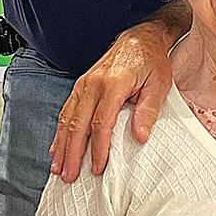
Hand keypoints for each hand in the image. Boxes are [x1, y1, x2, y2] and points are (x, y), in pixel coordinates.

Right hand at [49, 26, 174, 181]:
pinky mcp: (81, 86)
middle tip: (69, 176)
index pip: (101, 123)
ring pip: (67, 119)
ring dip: (62, 145)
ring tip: (58, 168)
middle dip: (72, 153)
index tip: (97, 167)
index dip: (98, 148)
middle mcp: (92, 84)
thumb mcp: (158, 85)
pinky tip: (56, 148)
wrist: (141, 39)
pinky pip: (66, 111)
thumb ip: (148, 111)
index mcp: (112, 84)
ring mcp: (84, 84)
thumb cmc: (151, 62)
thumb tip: (140, 137)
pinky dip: (60, 131)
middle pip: (77, 124)